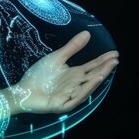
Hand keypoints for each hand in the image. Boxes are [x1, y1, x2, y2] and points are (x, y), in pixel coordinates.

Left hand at [2, 30, 118, 114]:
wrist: (23, 90)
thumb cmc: (39, 75)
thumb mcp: (56, 58)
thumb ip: (71, 48)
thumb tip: (87, 33)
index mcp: (74, 74)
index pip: (91, 67)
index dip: (102, 61)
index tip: (115, 54)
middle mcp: (74, 85)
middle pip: (92, 76)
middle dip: (104, 69)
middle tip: (115, 60)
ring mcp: (70, 95)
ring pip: (86, 88)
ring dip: (96, 80)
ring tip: (105, 71)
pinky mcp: (63, 104)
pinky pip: (76, 98)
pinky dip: (85, 90)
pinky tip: (92, 82)